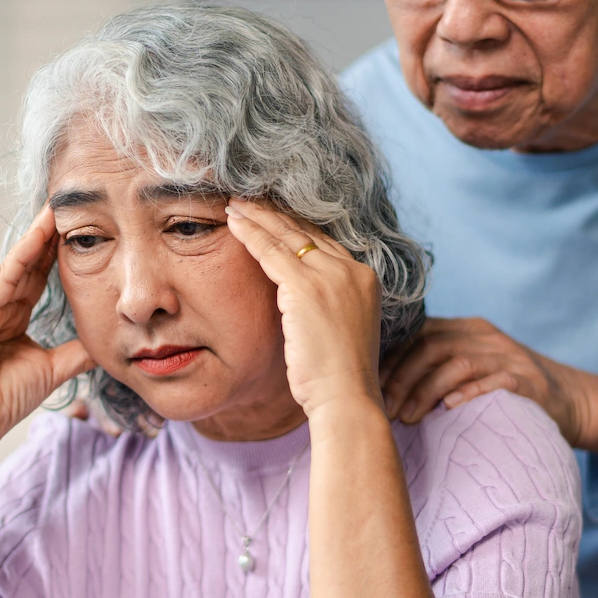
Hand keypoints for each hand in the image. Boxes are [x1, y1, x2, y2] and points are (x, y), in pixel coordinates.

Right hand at [0, 205, 94, 445]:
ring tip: (57, 209)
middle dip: (47, 235)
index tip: (79, 229)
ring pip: (15, 264)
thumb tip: (105, 341)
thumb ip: (75, 351)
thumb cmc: (2, 400)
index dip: (55, 254)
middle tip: (69, 204)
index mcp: (8, 316)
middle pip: (26, 264)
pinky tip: (38, 235)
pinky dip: (21, 256)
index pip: (36, 276)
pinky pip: (3, 278)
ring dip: (36, 237)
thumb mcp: (51, 368)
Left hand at [224, 199, 383, 417]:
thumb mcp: (341, 330)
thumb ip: (327, 306)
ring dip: (257, 217)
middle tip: (249, 200)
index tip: (274, 216)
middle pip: (306, 232)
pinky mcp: (307, 287)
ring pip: (286, 236)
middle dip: (274, 214)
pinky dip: (249, 234)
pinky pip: (270, 251)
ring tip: (234, 204)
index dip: (296, 227)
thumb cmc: (339, 378)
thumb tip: (298, 301)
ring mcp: (332, 276)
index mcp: (365, 279)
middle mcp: (353, 270)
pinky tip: (232, 223)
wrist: (346, 398)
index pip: (325, 243)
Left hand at [381, 317, 597, 456]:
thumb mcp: (472, 366)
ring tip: (407, 418)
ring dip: (426, 391)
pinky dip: (469, 393)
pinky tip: (448, 408)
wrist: (572, 400)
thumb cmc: (508, 389)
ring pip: (457, 364)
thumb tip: (381, 385)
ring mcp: (508, 357)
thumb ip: (436, 365)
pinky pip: (495, 381)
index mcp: (467, 329)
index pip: (417, 333)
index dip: (389, 358)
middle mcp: (485, 337)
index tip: (368, 386)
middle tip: (384, 409)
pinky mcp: (528, 381)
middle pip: (432, 347)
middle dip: (402, 378)